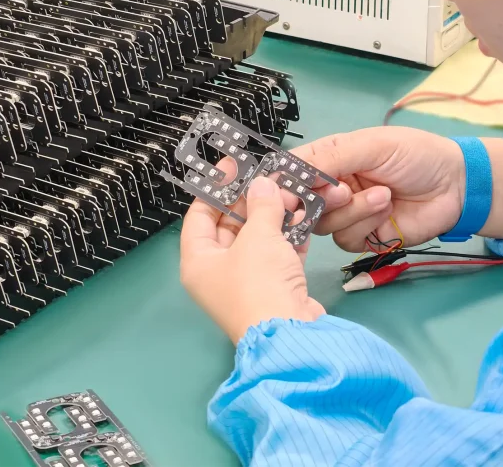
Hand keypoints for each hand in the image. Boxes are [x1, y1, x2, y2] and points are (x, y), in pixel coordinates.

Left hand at [180, 175, 327, 344]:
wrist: (291, 334)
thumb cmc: (259, 285)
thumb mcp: (258, 237)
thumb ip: (261, 205)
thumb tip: (262, 184)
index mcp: (198, 260)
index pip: (199, 215)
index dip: (216, 188)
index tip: (233, 167)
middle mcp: (217, 272)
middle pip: (231, 225)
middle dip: (252, 200)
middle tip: (270, 178)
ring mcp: (246, 282)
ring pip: (258, 239)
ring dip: (274, 216)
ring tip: (291, 193)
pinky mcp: (273, 289)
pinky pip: (277, 255)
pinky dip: (289, 237)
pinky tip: (304, 216)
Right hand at [294, 127, 465, 251]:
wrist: (455, 185)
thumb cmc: (416, 155)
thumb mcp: (372, 145)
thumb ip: (331, 157)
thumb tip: (289, 172)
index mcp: (330, 159)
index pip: (293, 171)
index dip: (285, 183)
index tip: (286, 192)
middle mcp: (333, 187)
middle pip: (302, 203)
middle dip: (320, 200)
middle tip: (344, 192)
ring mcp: (347, 214)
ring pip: (323, 224)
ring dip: (353, 211)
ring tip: (383, 195)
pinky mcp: (363, 237)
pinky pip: (345, 239)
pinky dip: (365, 225)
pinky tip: (387, 210)